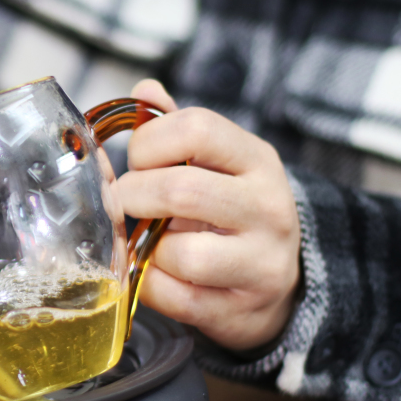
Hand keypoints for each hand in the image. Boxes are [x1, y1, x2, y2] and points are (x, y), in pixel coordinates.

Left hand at [117, 79, 300, 350]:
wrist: (275, 283)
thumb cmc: (227, 211)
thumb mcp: (214, 163)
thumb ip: (175, 126)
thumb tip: (143, 90)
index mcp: (257, 159)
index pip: (195, 129)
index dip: (148, 142)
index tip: (137, 160)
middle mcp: (268, 207)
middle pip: (180, 190)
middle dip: (133, 195)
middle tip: (124, 201)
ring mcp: (261, 262)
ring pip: (181, 252)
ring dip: (146, 246)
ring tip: (148, 239)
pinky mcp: (241, 310)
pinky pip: (175, 297)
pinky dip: (149, 284)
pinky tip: (154, 271)